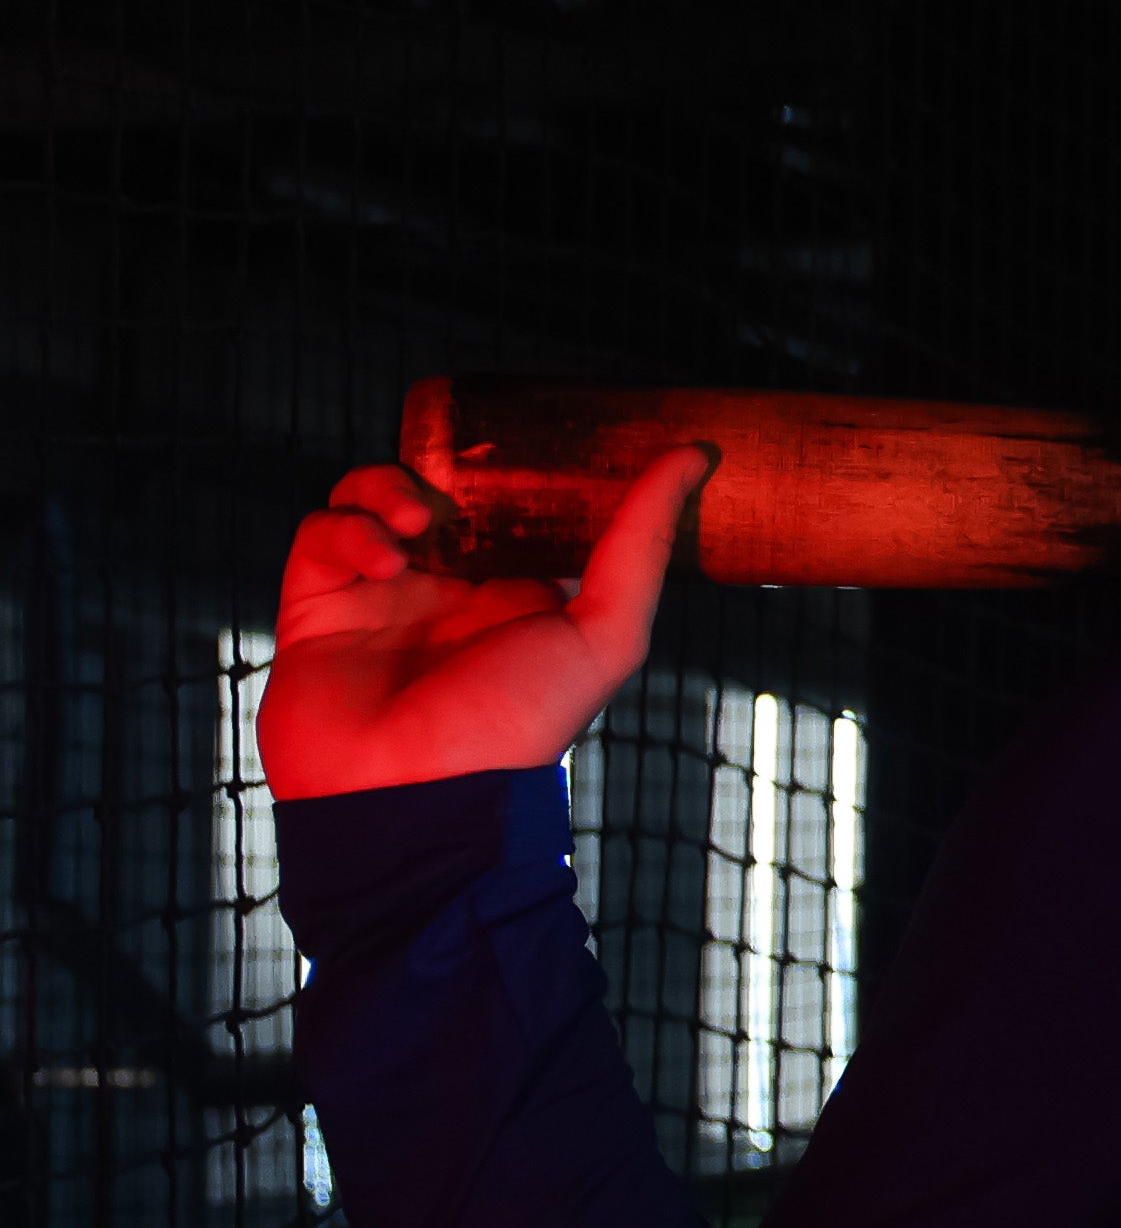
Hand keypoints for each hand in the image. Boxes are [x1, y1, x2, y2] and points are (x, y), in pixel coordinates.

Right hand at [259, 448, 713, 800]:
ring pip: (374, 497)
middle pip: (442, 489)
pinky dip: (347, 530)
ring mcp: (383, 594)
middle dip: (447, 467)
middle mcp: (451, 590)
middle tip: (467, 470)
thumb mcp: (604, 633)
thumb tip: (695, 455)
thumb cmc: (514, 727)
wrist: (409, 796)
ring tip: (420, 521)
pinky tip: (383, 562)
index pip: (518, 509)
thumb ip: (642, 546)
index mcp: (519, 596)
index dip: (523, 468)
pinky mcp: (319, 602)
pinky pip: (321, 532)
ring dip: (388, 488)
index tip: (544, 430)